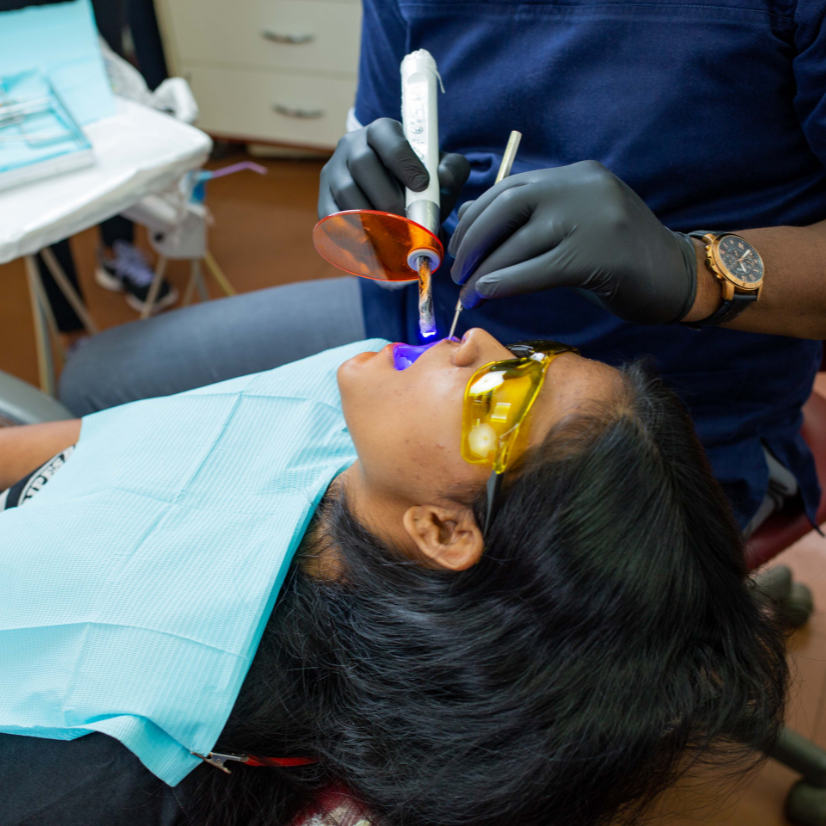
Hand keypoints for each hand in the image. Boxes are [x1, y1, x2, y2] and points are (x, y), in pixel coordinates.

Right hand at [318, 118, 469, 223]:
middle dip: (386, 195)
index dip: (404, 161)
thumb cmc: (420, 180)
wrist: (394, 194)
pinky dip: (350, 235)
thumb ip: (452, 170)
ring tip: (391, 237)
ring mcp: (334, 172)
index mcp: (381, 132)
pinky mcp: (324, 200)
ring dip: (369, 217)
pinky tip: (370, 248)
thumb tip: (444, 179)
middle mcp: (352, 146)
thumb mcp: (440, 169)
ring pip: (345, 192)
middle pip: (362, 164)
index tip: (421, 185)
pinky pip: (331, 218)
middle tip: (405, 220)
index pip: (387, 137)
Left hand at [449, 161, 696, 323]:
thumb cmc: (619, 258)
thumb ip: (529, 222)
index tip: (459, 247)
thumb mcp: (571, 228)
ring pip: (519, 240)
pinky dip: (507, 281)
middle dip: (473, 240)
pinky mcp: (600, 253)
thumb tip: (470, 225)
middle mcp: (582, 186)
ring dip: (484, 269)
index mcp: (575, 176)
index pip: (509, 188)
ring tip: (468, 293)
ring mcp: (593, 217)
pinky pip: (539, 268)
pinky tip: (489, 293)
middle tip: (457, 271)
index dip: (476, 218)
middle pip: (507, 206)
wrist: (678, 275)